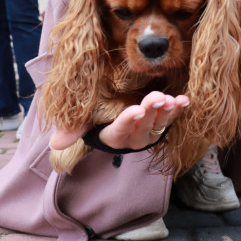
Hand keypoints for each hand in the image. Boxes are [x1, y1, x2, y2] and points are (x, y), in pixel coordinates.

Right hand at [49, 91, 189, 151]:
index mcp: (113, 137)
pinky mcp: (162, 123)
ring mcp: (150, 132)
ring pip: (160, 124)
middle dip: (150, 111)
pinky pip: (172, 118)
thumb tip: (55, 143)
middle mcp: (134, 138)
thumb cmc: (98, 117)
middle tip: (157, 97)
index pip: (119, 131)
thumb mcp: (85, 122)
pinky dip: (178, 109)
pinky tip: (185, 100)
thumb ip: (73, 130)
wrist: (116, 115)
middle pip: (143, 127)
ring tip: (172, 99)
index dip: (127, 122)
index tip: (135, 110)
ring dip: (167, 111)